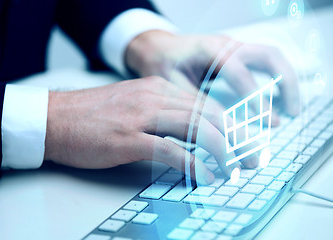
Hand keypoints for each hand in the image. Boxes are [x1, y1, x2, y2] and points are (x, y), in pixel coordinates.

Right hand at [44, 77, 251, 183]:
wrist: (56, 118)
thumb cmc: (94, 115)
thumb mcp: (134, 104)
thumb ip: (163, 114)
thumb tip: (190, 135)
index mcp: (158, 88)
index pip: (206, 104)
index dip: (231, 123)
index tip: (245, 140)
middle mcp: (154, 97)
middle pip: (208, 115)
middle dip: (236, 137)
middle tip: (252, 157)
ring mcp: (141, 117)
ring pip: (196, 128)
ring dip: (222, 150)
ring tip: (236, 167)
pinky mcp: (128, 139)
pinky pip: (170, 150)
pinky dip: (193, 164)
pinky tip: (205, 175)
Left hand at [125, 31, 300, 125]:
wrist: (158, 47)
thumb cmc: (163, 65)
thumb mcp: (173, 86)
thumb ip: (196, 104)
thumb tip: (221, 128)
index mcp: (209, 49)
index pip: (240, 73)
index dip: (255, 98)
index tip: (268, 122)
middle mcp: (227, 43)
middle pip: (268, 55)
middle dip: (285, 84)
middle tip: (292, 113)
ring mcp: (234, 45)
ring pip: (272, 56)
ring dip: (287, 80)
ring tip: (293, 108)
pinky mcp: (237, 53)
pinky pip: (265, 60)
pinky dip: (277, 77)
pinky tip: (280, 97)